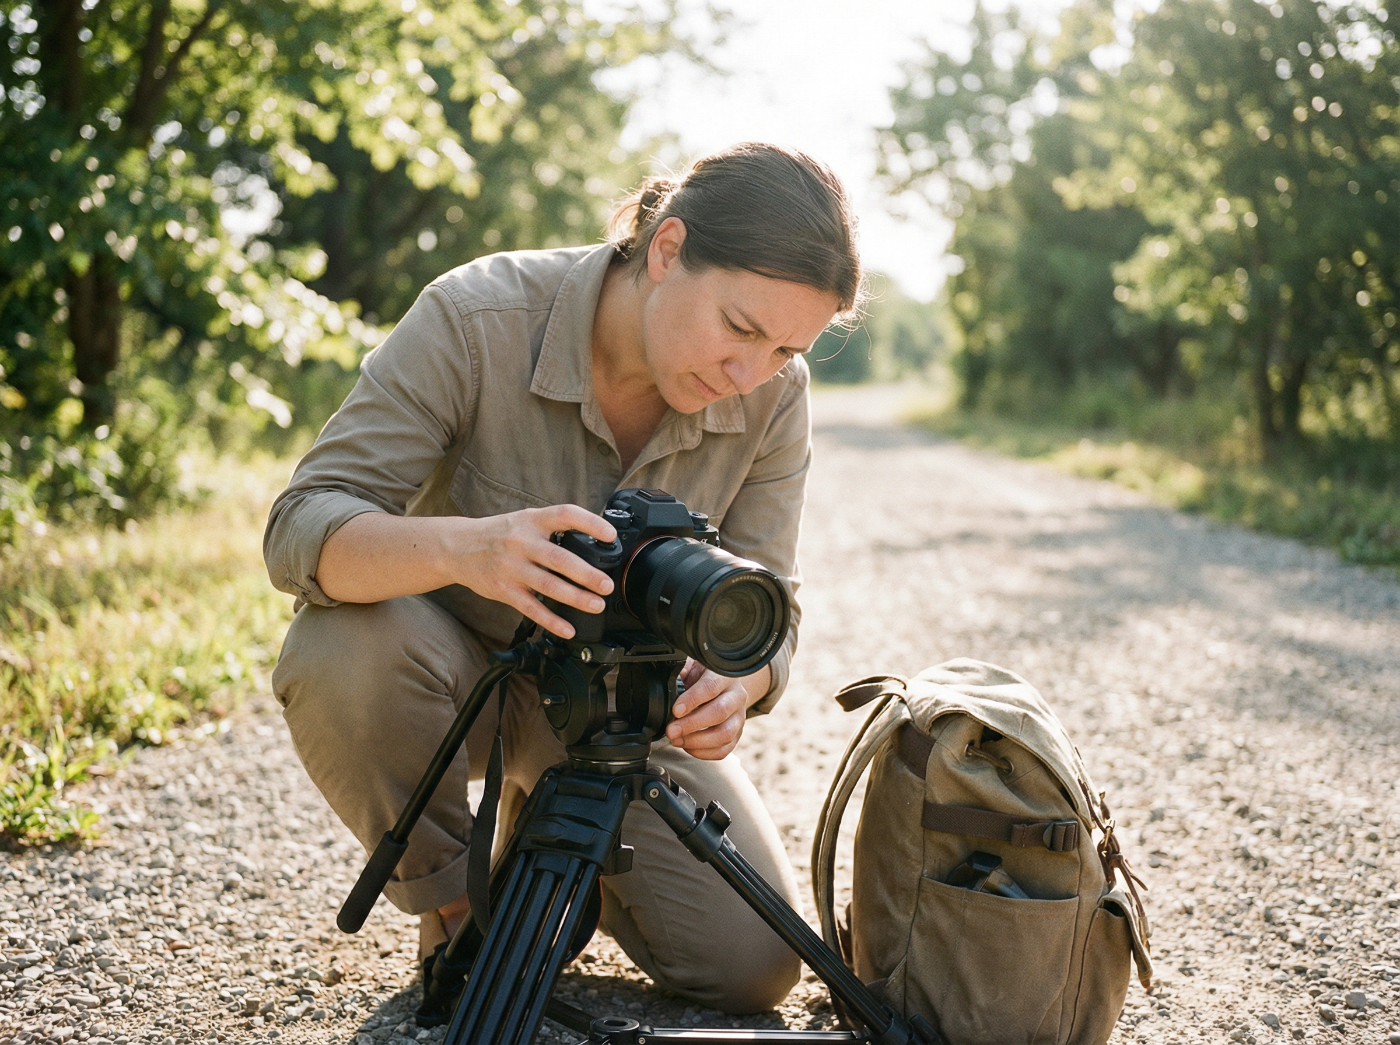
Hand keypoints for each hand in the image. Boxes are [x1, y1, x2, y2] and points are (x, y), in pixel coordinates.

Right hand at [450, 505, 617, 638]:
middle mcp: (521, 542)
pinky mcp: (504, 590)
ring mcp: (511, 567)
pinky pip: (531, 608)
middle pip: (560, 559)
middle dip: (587, 574)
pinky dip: (551, 621)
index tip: (611, 536)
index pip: (565, 515)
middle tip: (607, 585)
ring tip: (596, 605)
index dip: (591, 523)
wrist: (458, 547)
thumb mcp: (525, 520)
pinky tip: (568, 628)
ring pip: (548, 586)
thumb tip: (592, 539)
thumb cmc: (499, 534)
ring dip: (576, 598)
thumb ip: (553, 528)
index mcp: (532, 521)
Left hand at [664, 660, 770, 759]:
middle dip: (692, 725)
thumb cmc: (704, 675)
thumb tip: (665, 674)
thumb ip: (681, 668)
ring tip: (677, 740)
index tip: (676, 710)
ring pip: (724, 734)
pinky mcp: (737, 734)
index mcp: (725, 676)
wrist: (724, 685)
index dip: (692, 700)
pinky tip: (688, 747)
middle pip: (719, 713)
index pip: (711, 687)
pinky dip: (704, 753)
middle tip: (671, 730)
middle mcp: (737, 696)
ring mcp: (740, 717)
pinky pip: (724, 750)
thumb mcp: (693, 664)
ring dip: (697, 742)